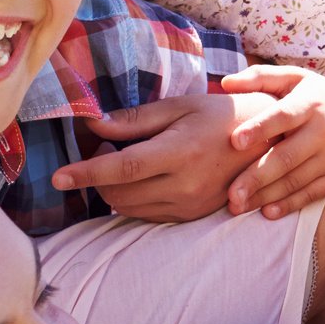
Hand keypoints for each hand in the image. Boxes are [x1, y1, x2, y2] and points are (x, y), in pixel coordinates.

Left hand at [50, 93, 254, 221]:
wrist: (266, 142)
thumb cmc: (219, 115)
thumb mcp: (178, 107)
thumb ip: (134, 120)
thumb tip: (93, 126)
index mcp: (180, 152)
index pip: (122, 169)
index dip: (86, 173)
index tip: (58, 178)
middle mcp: (184, 185)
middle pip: (119, 193)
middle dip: (99, 176)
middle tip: (107, 148)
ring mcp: (190, 205)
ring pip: (129, 208)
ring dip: (115, 189)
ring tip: (129, 162)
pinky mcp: (193, 216)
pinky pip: (147, 214)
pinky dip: (134, 199)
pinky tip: (146, 177)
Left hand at [216, 67, 324, 218]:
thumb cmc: (323, 96)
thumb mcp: (298, 78)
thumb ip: (261, 78)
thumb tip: (224, 84)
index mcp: (308, 104)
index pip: (283, 116)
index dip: (260, 128)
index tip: (235, 141)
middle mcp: (321, 131)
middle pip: (286, 157)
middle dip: (257, 177)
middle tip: (231, 195)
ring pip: (296, 180)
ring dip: (266, 195)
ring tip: (238, 207)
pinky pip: (312, 193)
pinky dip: (290, 204)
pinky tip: (267, 212)